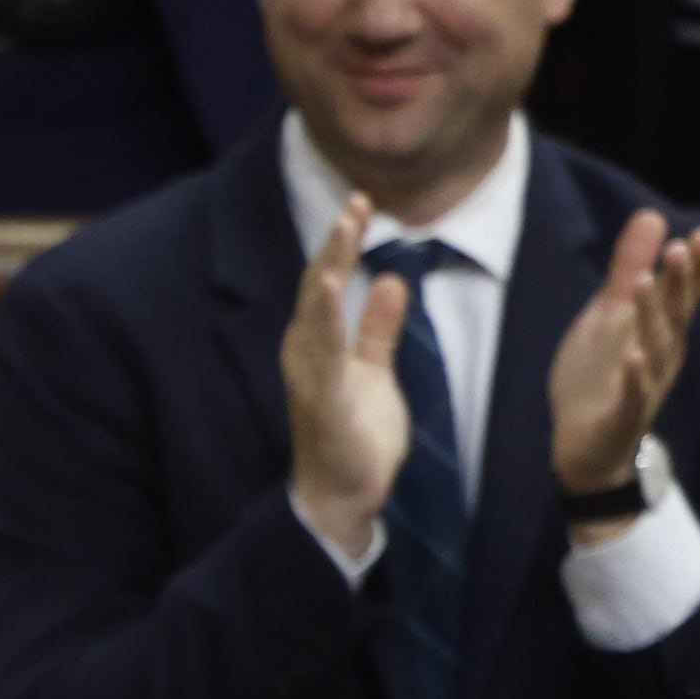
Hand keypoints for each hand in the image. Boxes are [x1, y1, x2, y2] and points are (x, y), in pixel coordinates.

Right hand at [284, 193, 413, 559]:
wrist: (340, 496)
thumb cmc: (354, 435)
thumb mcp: (374, 371)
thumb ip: (379, 328)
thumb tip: (393, 281)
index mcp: (318, 344)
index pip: (329, 282)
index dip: (342, 243)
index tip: (359, 203)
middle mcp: (307, 354)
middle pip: (320, 288)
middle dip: (335, 245)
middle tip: (354, 203)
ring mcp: (312, 377)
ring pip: (318, 314)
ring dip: (329, 271)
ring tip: (342, 233)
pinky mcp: (325, 401)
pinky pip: (326, 355)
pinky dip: (328, 321)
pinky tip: (335, 291)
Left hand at [547, 207, 699, 500]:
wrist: (586, 448)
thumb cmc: (602, 376)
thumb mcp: (610, 316)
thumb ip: (628, 268)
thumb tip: (653, 216)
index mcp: (661, 330)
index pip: (685, 295)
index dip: (695, 269)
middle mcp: (662, 355)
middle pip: (676, 315)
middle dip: (678, 283)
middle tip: (678, 248)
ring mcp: (645, 387)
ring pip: (655, 349)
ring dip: (651, 317)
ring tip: (641, 285)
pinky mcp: (623, 418)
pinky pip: (634, 396)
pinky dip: (635, 377)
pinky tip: (633, 357)